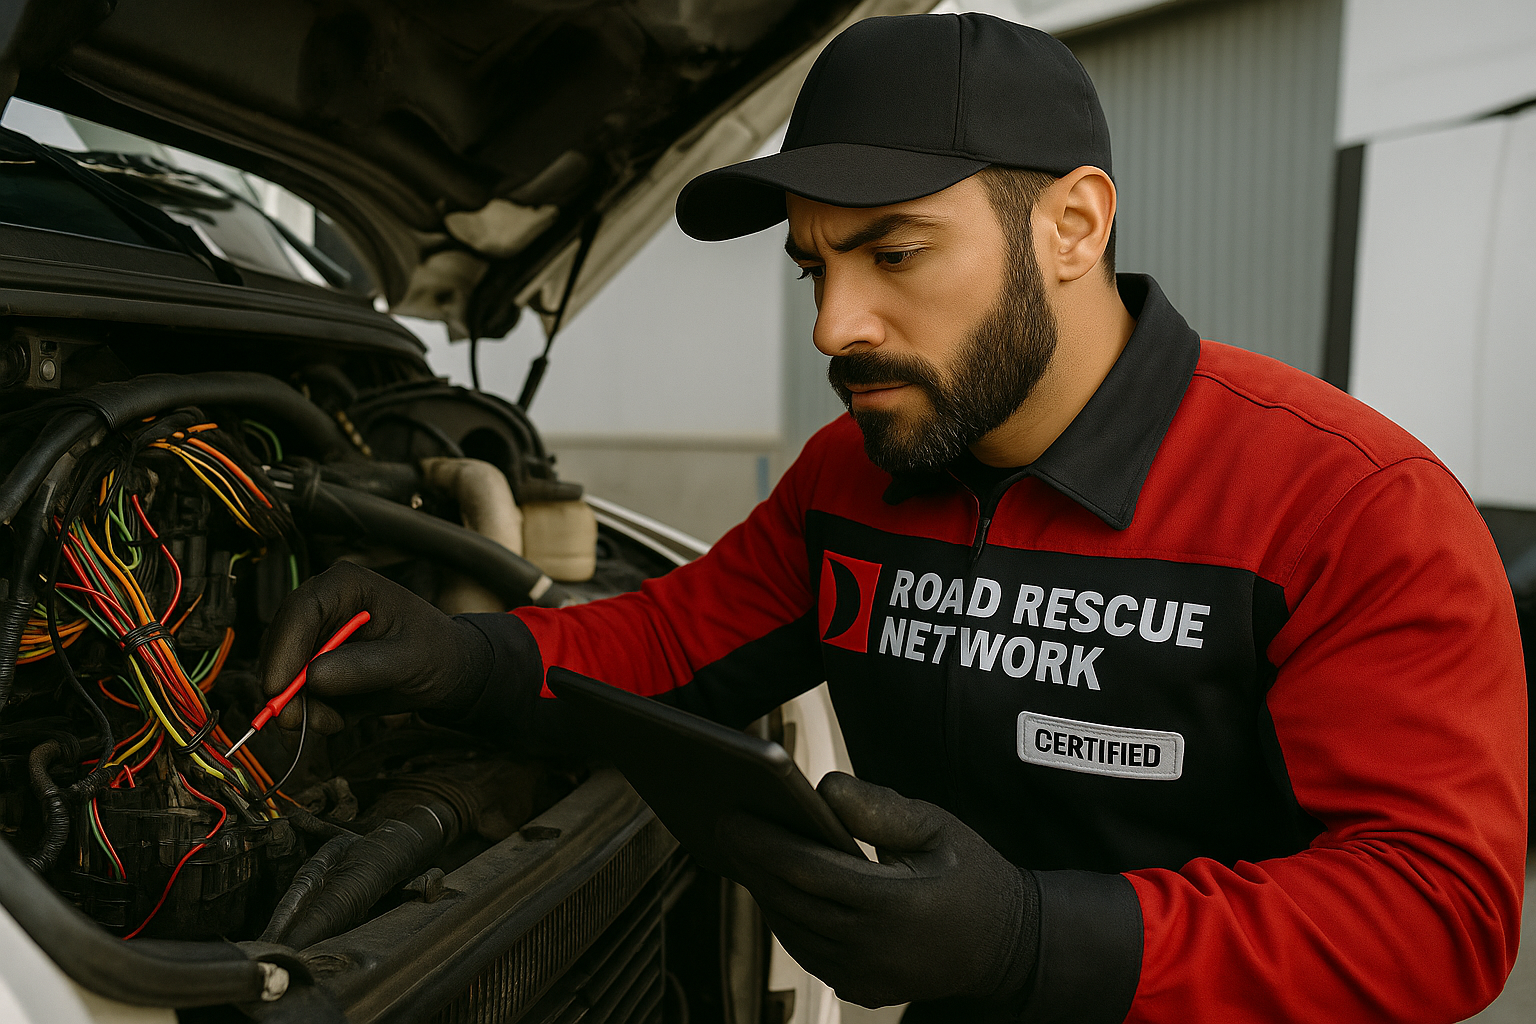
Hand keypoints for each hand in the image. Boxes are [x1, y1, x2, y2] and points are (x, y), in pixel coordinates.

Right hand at [257, 561, 494, 733]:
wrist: (446, 670)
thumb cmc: (436, 651)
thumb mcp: (410, 659)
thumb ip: (365, 667)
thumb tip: (314, 677)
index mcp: (346, 586)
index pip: (301, 609)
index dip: (283, 648)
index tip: (278, 686)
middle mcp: (323, 606)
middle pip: (280, 642)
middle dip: (285, 686)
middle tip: (297, 721)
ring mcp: (315, 637)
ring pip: (282, 673)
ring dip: (300, 705)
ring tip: (335, 721)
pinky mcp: (314, 665)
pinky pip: (295, 693)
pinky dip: (309, 713)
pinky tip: (337, 719)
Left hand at [716, 772, 1038, 1008]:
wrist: (1008, 946)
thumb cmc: (973, 875)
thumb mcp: (938, 826)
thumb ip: (878, 808)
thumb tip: (820, 788)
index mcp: (894, 904)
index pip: (807, 870)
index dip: (762, 842)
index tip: (729, 815)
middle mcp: (873, 948)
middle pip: (789, 900)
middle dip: (750, 861)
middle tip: (722, 824)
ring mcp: (866, 976)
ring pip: (792, 929)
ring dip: (763, 889)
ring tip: (741, 849)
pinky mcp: (862, 989)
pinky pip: (808, 950)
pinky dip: (786, 916)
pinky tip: (773, 884)